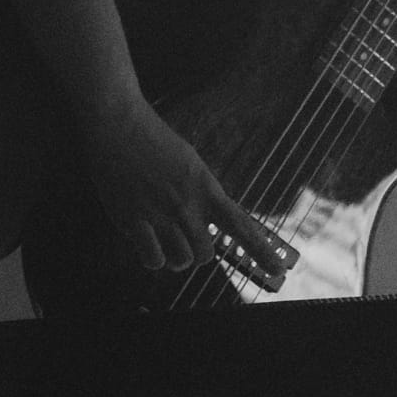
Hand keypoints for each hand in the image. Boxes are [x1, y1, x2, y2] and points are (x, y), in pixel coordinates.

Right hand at [79, 96, 296, 293]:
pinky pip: (153, 260)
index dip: (261, 251)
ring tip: (163, 239)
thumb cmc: (153, 141)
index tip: (278, 270)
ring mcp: (161, 214)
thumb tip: (207, 221)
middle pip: (206, 255)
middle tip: (183, 237)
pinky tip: (146, 242)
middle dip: (197, 253)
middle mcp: (187, 204)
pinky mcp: (134, 220)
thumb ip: (201, 193)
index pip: (240, 225)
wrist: (119, 125)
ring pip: (181, 261)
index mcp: (205, 188)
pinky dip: (152, 258)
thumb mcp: (190, 164)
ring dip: (174, 258)